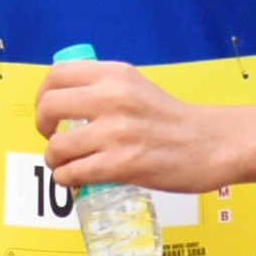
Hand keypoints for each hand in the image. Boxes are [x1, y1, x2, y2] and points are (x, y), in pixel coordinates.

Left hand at [33, 57, 248, 194]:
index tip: (50, 112)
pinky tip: (77, 179)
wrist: (212, 144)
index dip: (43, 95)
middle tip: (54, 138)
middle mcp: (113, 98)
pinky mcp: (122, 164)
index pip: (57, 75)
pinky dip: (67, 179)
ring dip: (55, 160)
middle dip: (42, 127)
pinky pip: (72, 173)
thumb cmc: (174, 120)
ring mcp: (117, 132)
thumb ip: (104, 90)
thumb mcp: (137, 87)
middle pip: (49, 108)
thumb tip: (65, 102)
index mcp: (116, 75)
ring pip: (57, 147)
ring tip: (67, 164)